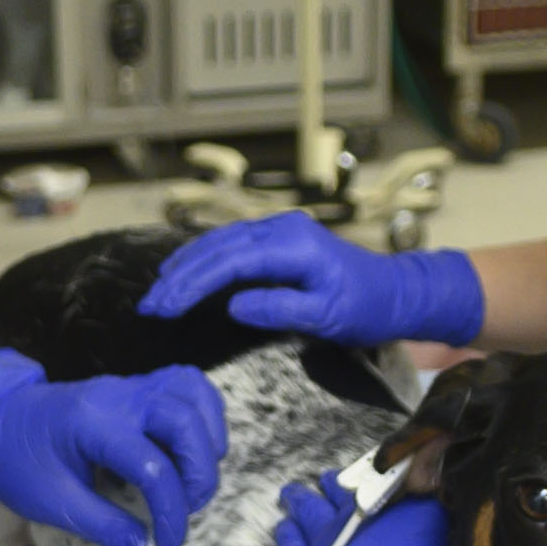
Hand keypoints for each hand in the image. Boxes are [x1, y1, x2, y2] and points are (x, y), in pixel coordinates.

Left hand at [0, 347, 224, 545]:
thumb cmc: (15, 461)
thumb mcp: (55, 504)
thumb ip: (106, 528)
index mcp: (92, 424)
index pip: (153, 466)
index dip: (170, 513)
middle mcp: (118, 396)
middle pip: (184, 421)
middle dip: (199, 473)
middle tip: (189, 510)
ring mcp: (129, 385)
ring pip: (192, 393)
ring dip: (208, 437)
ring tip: (196, 477)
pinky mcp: (135, 387)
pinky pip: (184, 384)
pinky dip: (202, 412)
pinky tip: (194, 447)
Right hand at [139, 213, 483, 348]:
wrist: (397, 292)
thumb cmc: (367, 308)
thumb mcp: (328, 317)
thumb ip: (281, 308)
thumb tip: (235, 304)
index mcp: (293, 244)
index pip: (229, 261)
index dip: (193, 284)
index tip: (165, 307)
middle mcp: (282, 228)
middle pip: (217, 247)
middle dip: (180, 275)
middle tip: (150, 304)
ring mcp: (280, 230)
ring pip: (220, 242)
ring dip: (186, 265)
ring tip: (158, 291)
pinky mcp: (279, 239)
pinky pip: (233, 245)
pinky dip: (204, 259)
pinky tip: (186, 272)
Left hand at [270, 474, 471, 545]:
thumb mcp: (424, 520)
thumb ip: (420, 499)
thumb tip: (419, 480)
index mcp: (347, 522)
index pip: (339, 494)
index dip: (335, 484)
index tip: (326, 476)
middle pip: (308, 518)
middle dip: (301, 502)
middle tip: (290, 492)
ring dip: (288, 541)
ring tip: (282, 527)